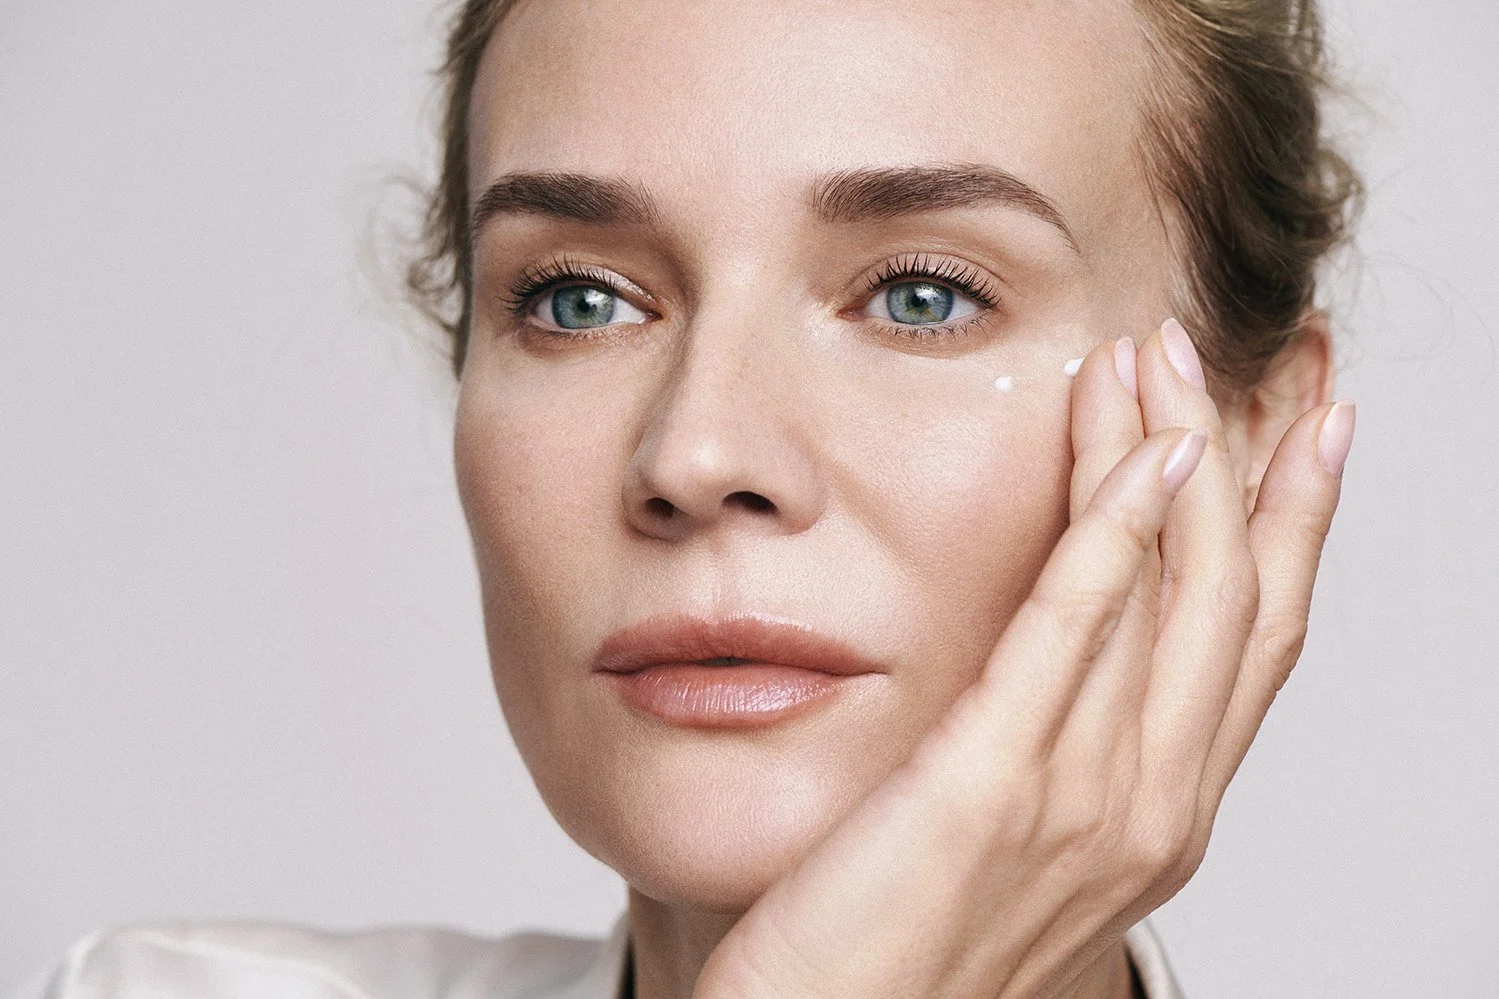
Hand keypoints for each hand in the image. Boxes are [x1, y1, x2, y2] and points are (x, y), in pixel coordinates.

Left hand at [693, 319, 1353, 998]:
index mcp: (1158, 813)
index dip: (1298, 523)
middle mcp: (1151, 806)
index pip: (1256, 641)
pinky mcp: (990, 788)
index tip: (1311, 424)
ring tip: (1168, 351)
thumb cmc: (902, 948)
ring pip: (1173, 594)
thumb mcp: (1009, 831)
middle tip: (1261, 350)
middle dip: (1262, 462)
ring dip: (1180, 455)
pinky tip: (1140, 450)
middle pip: (1241, 599)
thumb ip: (1054, 735)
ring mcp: (1083, 801)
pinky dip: (1120, 532)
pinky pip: (1074, 633)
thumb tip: (1064, 629)